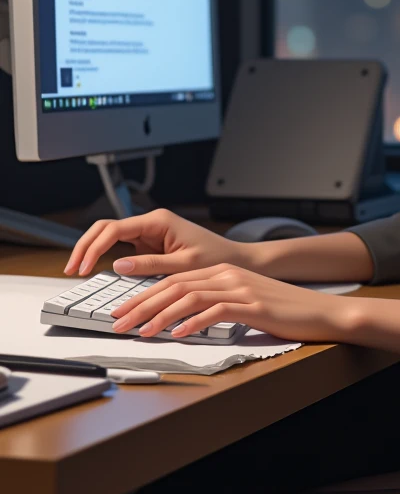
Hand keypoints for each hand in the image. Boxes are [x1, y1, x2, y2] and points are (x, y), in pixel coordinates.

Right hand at [64, 207, 247, 278]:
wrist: (234, 260)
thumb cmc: (216, 258)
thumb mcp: (184, 265)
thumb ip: (151, 264)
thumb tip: (119, 265)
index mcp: (158, 221)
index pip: (114, 229)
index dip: (93, 247)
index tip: (82, 266)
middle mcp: (150, 224)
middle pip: (105, 229)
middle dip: (85, 246)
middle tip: (72, 268)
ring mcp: (149, 235)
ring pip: (111, 239)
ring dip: (93, 252)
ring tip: (78, 270)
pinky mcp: (150, 246)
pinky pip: (123, 251)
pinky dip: (108, 260)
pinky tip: (97, 271)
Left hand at [109, 263, 354, 342]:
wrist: (320, 311)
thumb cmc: (284, 312)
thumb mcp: (245, 303)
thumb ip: (216, 305)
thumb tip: (182, 321)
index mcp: (223, 272)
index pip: (174, 280)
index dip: (144, 295)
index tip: (123, 312)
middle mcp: (228, 275)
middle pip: (174, 285)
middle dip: (141, 305)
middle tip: (119, 322)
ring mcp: (241, 288)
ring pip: (188, 297)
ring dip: (159, 315)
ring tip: (141, 332)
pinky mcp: (252, 305)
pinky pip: (214, 311)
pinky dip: (191, 323)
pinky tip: (176, 334)